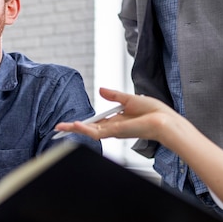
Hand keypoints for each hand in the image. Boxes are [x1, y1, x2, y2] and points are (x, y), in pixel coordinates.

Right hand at [54, 87, 178, 143]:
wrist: (165, 120)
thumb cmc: (154, 112)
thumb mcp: (129, 99)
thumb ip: (114, 95)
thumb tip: (100, 89)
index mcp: (116, 121)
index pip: (94, 122)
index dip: (82, 122)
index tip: (70, 123)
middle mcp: (113, 128)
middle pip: (88, 128)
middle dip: (72, 128)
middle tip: (58, 128)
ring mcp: (113, 131)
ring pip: (88, 131)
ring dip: (74, 129)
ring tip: (60, 128)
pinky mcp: (115, 132)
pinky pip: (96, 132)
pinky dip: (84, 129)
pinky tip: (74, 125)